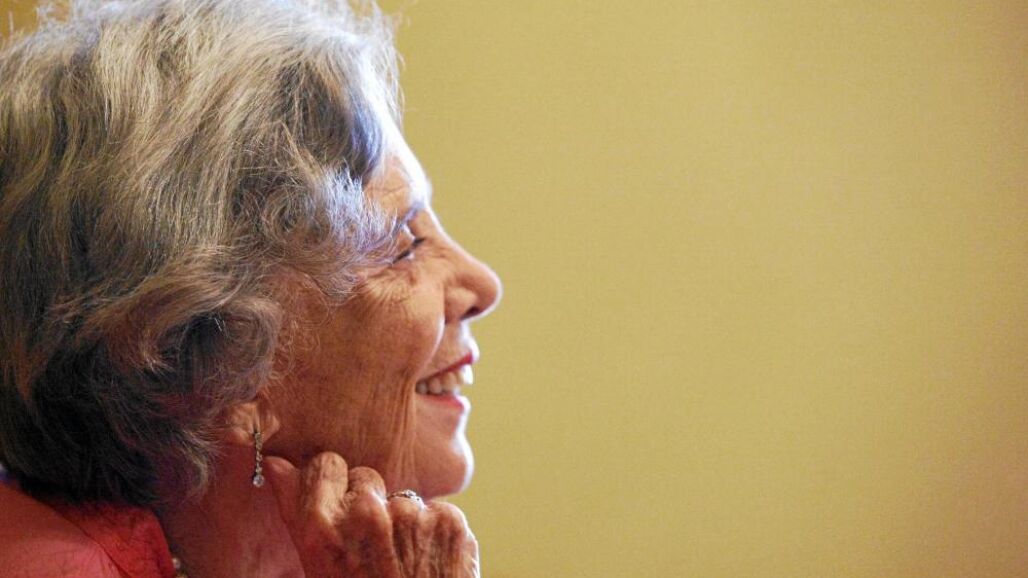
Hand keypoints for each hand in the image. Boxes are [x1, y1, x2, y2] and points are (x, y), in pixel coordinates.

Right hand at [263, 453, 479, 577]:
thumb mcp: (316, 568)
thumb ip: (297, 511)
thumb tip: (275, 463)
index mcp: (324, 529)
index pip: (325, 465)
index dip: (331, 483)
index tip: (335, 499)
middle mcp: (366, 514)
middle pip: (365, 477)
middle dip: (366, 502)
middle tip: (370, 543)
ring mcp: (412, 515)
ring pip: (402, 497)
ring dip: (402, 520)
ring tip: (401, 561)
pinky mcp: (449, 521)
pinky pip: (435, 511)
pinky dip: (433, 532)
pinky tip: (426, 562)